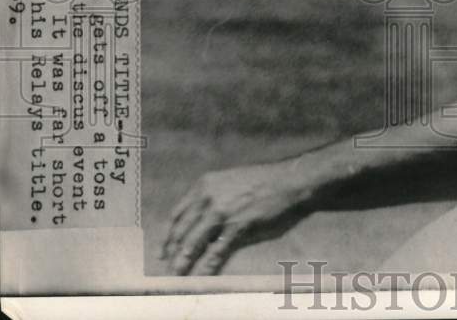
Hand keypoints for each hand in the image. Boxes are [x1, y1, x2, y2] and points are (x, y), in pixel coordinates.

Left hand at [161, 163, 310, 274]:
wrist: (292, 180)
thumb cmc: (266, 182)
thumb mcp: (232, 182)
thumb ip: (214, 199)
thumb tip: (201, 222)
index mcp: (205, 184)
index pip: (177, 214)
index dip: (168, 235)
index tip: (164, 249)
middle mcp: (208, 197)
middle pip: (181, 230)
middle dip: (172, 252)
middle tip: (168, 267)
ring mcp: (222, 211)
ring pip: (193, 243)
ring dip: (184, 262)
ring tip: (178, 276)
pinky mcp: (237, 225)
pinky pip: (216, 251)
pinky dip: (207, 267)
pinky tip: (202, 276)